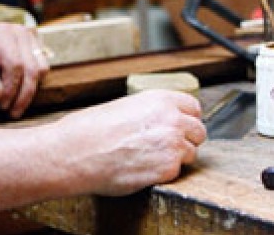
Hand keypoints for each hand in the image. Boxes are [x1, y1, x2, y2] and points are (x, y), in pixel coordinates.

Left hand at [0, 22, 49, 118]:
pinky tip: (17, 93)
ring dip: (29, 91)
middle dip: (23, 95)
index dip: (11, 89)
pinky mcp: (34, 45)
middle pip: (31, 68)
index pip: (14, 64)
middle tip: (12, 113)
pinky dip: (33, 83)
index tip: (2, 106)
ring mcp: (28, 37)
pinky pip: (42, 68)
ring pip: (40, 69)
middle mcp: (17, 31)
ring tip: (13, 105)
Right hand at [57, 89, 205, 195]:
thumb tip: (162, 122)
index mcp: (160, 99)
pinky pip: (176, 172)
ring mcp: (172, 145)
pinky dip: (163, 174)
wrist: (75, 152)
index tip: (180, 127)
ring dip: (175, 158)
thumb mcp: (123, 107)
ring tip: (148, 159)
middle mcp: (171, 119)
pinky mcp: (167, 169)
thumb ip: (150, 113)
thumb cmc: (91, 130)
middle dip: (186, 140)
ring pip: (190, 154)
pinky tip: (142, 169)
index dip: (186, 119)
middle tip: (164, 147)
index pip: (193, 108)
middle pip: (198, 132)